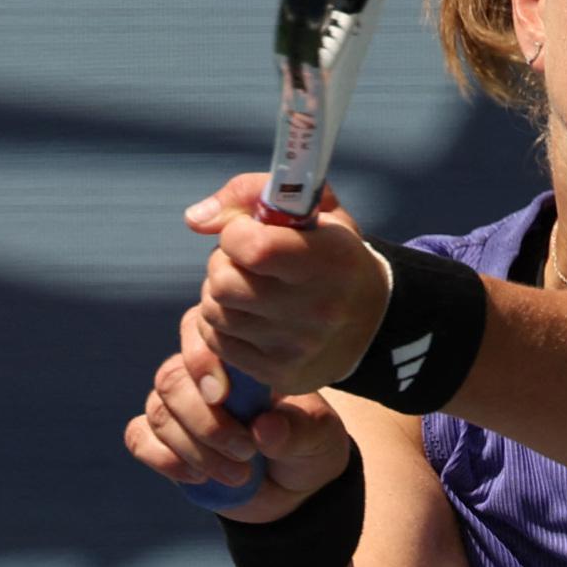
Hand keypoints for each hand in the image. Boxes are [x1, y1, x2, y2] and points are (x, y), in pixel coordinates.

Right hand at [124, 306, 359, 521]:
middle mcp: (198, 375)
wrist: (297, 487)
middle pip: (172, 379)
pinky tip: (197, 476)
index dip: (201, 360)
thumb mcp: (319, 437)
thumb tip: (265, 428)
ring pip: (158, 412)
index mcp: (235, 356)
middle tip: (245, 451)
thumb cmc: (308, 444)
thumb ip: (297, 430)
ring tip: (238, 474)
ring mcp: (177, 409)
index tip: (223, 396)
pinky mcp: (163, 442)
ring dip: (193, 447)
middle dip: (204, 421)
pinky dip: (163, 458)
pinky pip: (140, 437)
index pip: (198, 332)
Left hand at [185, 173, 392, 393]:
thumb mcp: (313, 208)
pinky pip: (216, 343)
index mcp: (332, 259)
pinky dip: (221, 325)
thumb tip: (195, 219)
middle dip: (223, 265)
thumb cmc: (331, 253)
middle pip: (224, 284)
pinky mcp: (279, 374)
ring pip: (214, 313)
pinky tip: (246, 315)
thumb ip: (252, 192)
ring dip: (220, 295)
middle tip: (243, 263)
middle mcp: (317, 308)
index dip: (235, 234)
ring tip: (247, 288)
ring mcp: (297, 347)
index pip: (253, 249)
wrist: (372, 322)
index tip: (247, 232)